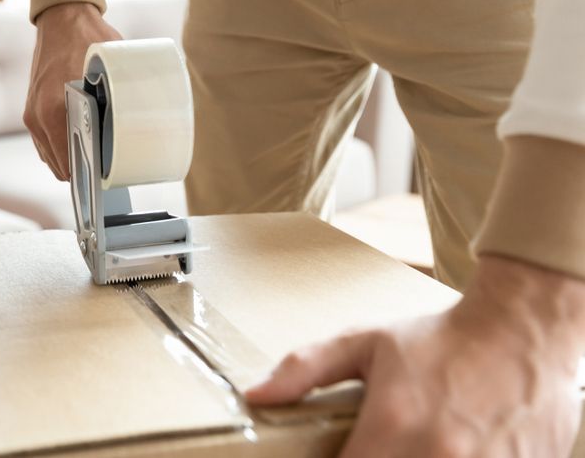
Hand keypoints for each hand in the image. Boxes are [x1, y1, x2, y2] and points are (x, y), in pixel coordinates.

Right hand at [25, 2, 121, 179]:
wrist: (62, 19)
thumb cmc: (87, 39)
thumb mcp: (111, 68)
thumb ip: (121, 96)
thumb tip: (143, 120)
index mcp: (55, 109)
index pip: (69, 163)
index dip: (90, 174)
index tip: (108, 175)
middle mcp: (38, 116)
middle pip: (60, 165)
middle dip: (82, 169)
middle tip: (107, 165)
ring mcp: (31, 114)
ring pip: (51, 156)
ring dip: (70, 158)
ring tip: (95, 154)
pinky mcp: (30, 110)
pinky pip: (44, 142)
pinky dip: (60, 146)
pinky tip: (80, 140)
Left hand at [245, 256, 584, 456]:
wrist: (521, 331)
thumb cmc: (438, 338)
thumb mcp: (365, 343)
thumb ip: (304, 370)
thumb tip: (256, 396)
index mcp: (392, 428)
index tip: (336, 452)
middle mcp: (435, 457)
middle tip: (377, 446)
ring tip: (412, 444)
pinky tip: (448, 446)